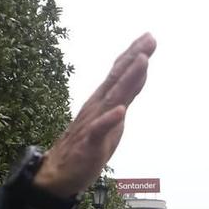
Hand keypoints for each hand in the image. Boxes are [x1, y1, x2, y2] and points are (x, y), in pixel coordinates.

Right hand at [36, 34, 156, 197]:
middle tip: (150, 39)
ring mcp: (93, 123)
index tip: (149, 37)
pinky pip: (99, 130)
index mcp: (104, 100)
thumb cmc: (87, 143)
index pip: (120, 73)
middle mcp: (98, 106)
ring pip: (113, 98)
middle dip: (135, 58)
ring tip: (142, 61)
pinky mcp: (89, 143)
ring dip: (128, 79)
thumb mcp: (112, 117)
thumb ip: (124, 97)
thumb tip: (140, 77)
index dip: (135, 55)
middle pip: (118, 78)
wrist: (58, 172)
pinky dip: (110, 120)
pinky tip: (120, 111)